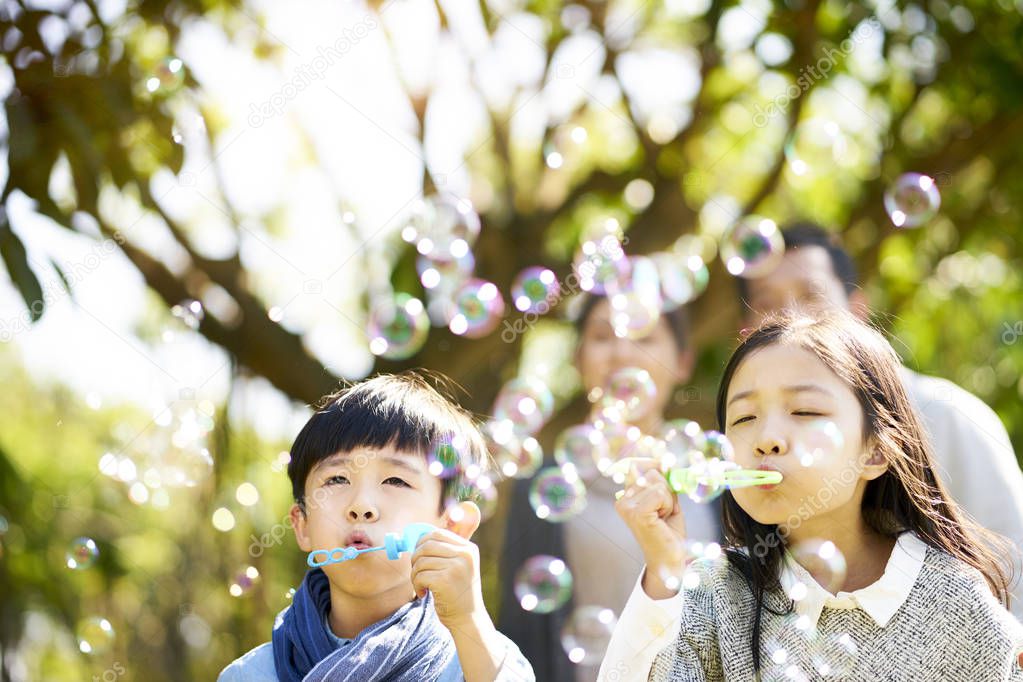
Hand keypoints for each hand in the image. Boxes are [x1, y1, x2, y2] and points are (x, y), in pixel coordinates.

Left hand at [410, 529, 485, 629]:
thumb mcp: (460, 567)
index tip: (418, 555)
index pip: (438, 533)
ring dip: (415, 575)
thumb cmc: (458, 592)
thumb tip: (420, 537)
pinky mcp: (445, 581)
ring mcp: (456, 568)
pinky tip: (424, 593)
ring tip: (422, 585)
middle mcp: (465, 555)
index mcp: (469, 549)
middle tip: (417, 571)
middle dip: (415, 557)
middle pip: (427, 545)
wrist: (468, 619)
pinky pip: (420, 575)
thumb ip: (446, 551)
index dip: (422, 542)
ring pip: (421, 561)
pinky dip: (417, 585)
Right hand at [615, 467, 687, 598]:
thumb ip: (663, 481)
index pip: (635, 465)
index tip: (665, 463)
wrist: (670, 560)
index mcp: (625, 497)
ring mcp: (627, 507)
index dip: (653, 463)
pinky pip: (660, 493)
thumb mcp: (667, 500)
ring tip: (663, 517)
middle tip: (664, 511)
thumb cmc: (669, 532)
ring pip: (658, 483)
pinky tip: (662, 519)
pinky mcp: (637, 513)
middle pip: (651, 473)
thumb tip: (665, 461)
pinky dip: (669, 505)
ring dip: (669, 499)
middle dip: (666, 489)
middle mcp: (622, 501)